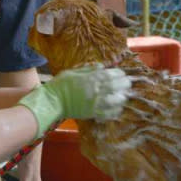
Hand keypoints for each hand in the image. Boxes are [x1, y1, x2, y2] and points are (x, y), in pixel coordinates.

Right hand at [17, 64, 131, 137]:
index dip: (120, 74)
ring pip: (118, 100)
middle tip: (126, 85)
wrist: (53, 101)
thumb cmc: (61, 84)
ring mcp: (97, 102)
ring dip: (122, 98)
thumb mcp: (74, 71)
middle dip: (125, 85)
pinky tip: (116, 108)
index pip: (115, 74)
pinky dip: (116, 111)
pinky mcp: (94, 113)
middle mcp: (98, 89)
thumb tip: (102, 67)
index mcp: (93, 77)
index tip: (121, 75)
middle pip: (119, 86)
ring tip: (123, 96)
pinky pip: (110, 113)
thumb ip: (89, 69)